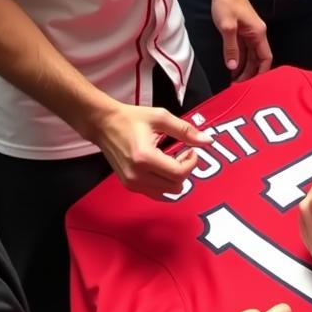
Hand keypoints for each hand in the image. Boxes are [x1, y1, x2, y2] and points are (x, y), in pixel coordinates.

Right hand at [91, 99, 210, 198]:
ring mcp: (131, 183)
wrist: (103, 124)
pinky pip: (155, 193)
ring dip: (175, 179)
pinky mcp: (129, 185)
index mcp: (145, 158)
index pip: (179, 173)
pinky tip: (163, 168)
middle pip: (175, 186)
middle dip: (185, 170)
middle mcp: (137, 175)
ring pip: (167, 193)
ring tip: (172, 160)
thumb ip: (186, 130)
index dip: (192, 162)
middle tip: (182, 153)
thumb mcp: (161, 118)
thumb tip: (207, 141)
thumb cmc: (131, 118)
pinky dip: (165, 183)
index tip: (191, 149)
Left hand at [211, 0, 271, 81]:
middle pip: (258, 59)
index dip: (261, 72)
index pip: (265, 58)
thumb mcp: (227, 27)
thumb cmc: (227, 3)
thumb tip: (233, 66)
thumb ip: (231, 48)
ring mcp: (250, 33)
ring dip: (244, 68)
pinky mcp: (242, 31)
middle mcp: (257, 34)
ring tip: (235, 80)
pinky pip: (243, 49)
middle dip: (250, 73)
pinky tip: (232, 67)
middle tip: (239, 86)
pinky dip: (239, 59)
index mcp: (258, 33)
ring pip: (250, 55)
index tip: (254, 84)